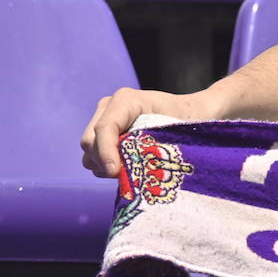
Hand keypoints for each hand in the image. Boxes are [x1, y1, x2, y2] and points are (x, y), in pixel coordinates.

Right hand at [80, 87, 221, 177]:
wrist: (189, 114)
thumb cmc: (185, 121)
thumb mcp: (169, 130)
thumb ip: (146, 146)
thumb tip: (123, 169)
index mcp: (126, 100)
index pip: (105, 128)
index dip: (106, 152)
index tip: (114, 172)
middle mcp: (109, 106)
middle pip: (89, 141)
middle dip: (104, 162)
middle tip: (124, 175)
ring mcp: (103, 118)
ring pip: (88, 151)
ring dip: (103, 166)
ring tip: (128, 170)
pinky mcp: (102, 133)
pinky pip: (92, 156)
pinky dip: (105, 165)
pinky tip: (125, 166)